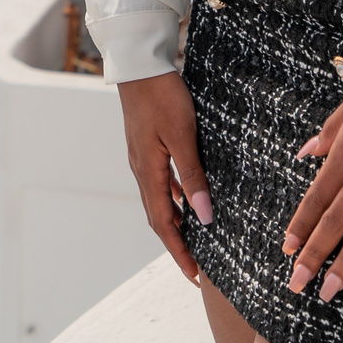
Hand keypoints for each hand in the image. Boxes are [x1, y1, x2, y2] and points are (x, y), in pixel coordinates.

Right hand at [116, 71, 214, 282]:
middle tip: (195, 268)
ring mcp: (142, 159)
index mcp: (148, 173)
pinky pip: (160, 183)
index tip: (194, 275)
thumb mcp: (183, 137)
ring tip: (194, 239)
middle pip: (159, 218)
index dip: (179, 251)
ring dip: (175, 223)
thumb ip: (193, 177)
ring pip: (159, 201)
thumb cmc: (163, 97)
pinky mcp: (147, 147)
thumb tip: (204, 216)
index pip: (165, 224)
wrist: (139, 67)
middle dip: (177, 245)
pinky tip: (186, 199)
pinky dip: (173, 199)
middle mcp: (142, 170)